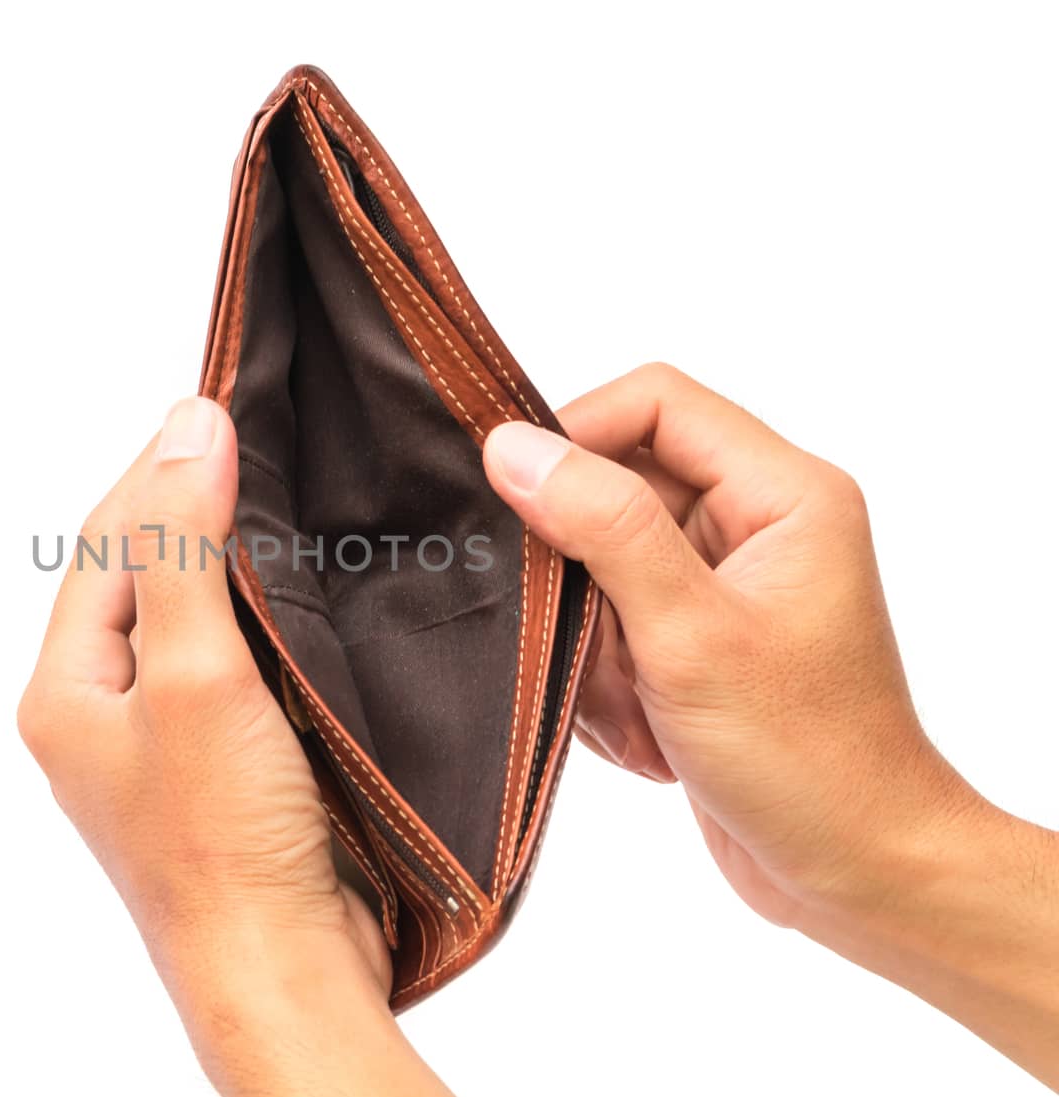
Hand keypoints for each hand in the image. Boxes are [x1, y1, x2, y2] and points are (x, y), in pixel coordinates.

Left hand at [19, 397, 449, 1095]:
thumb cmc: (225, 843)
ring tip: (283, 495)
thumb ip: (182, 548)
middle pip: (139, 574)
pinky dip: (258, 616)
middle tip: (258, 436)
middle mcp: (98, 711)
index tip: (222, 405)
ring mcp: (155, 741)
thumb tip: (190, 426)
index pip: (107, 543)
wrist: (278, 968)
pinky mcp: (213, 765)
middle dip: (191, 506)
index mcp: (65, 689)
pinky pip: (226, 663)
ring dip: (229, 558)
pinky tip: (301, 590)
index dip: (161, 470)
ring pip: (186, 616)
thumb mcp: (196, 673)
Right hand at [483, 363, 1058, 1085]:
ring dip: (594, 641)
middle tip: (582, 638)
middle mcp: (757, 524)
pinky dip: (606, 679)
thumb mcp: (690, 634)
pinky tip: (643, 732)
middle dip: (581, 570)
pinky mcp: (696, 639)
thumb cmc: (807, 760)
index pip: (654, 404)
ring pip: (601, 564)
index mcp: (783, 494)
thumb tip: (514, 448)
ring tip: (632, 703)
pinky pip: (610, 624)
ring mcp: (724, 584)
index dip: (574, 434)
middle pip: (618, 486)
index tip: (512, 495)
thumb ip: (604, 527)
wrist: (856, 874)